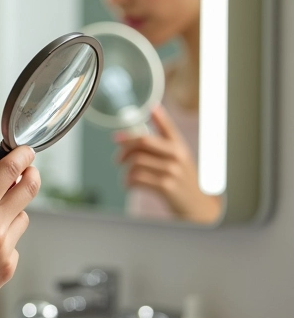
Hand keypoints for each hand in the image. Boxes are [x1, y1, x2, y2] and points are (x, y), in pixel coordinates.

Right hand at [0, 146, 39, 317]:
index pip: (9, 172)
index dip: (20, 155)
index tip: (23, 148)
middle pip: (29, 190)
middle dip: (29, 173)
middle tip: (21, 168)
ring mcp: (5, 253)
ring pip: (22, 215)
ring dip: (10, 207)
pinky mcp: (7, 270)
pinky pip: (14, 241)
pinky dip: (2, 234)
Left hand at [115, 104, 220, 223]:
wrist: (198, 207)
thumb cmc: (184, 182)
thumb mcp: (179, 159)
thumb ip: (161, 145)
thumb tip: (135, 134)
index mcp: (179, 146)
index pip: (167, 126)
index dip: (156, 115)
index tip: (147, 110)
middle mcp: (177, 155)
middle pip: (142, 142)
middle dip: (124, 148)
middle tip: (118, 158)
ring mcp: (172, 171)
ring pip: (136, 162)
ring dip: (126, 170)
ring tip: (128, 176)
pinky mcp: (166, 186)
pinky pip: (137, 178)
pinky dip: (128, 182)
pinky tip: (130, 184)